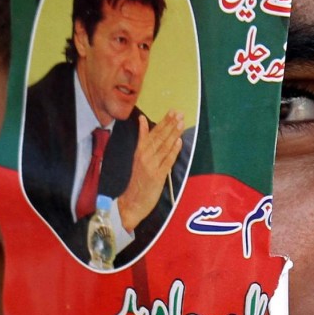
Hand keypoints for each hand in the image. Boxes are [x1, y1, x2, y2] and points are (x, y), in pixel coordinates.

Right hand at [119, 110, 183, 231]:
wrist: (132, 203)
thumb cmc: (138, 181)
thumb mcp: (139, 159)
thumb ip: (144, 142)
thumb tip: (144, 123)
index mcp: (140, 152)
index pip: (152, 133)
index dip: (163, 122)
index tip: (171, 111)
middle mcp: (144, 157)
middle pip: (159, 137)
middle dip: (169, 124)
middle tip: (179, 112)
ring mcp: (151, 166)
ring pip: (164, 147)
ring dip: (173, 133)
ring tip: (180, 122)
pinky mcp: (157, 176)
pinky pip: (167, 161)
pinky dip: (173, 151)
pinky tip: (179, 141)